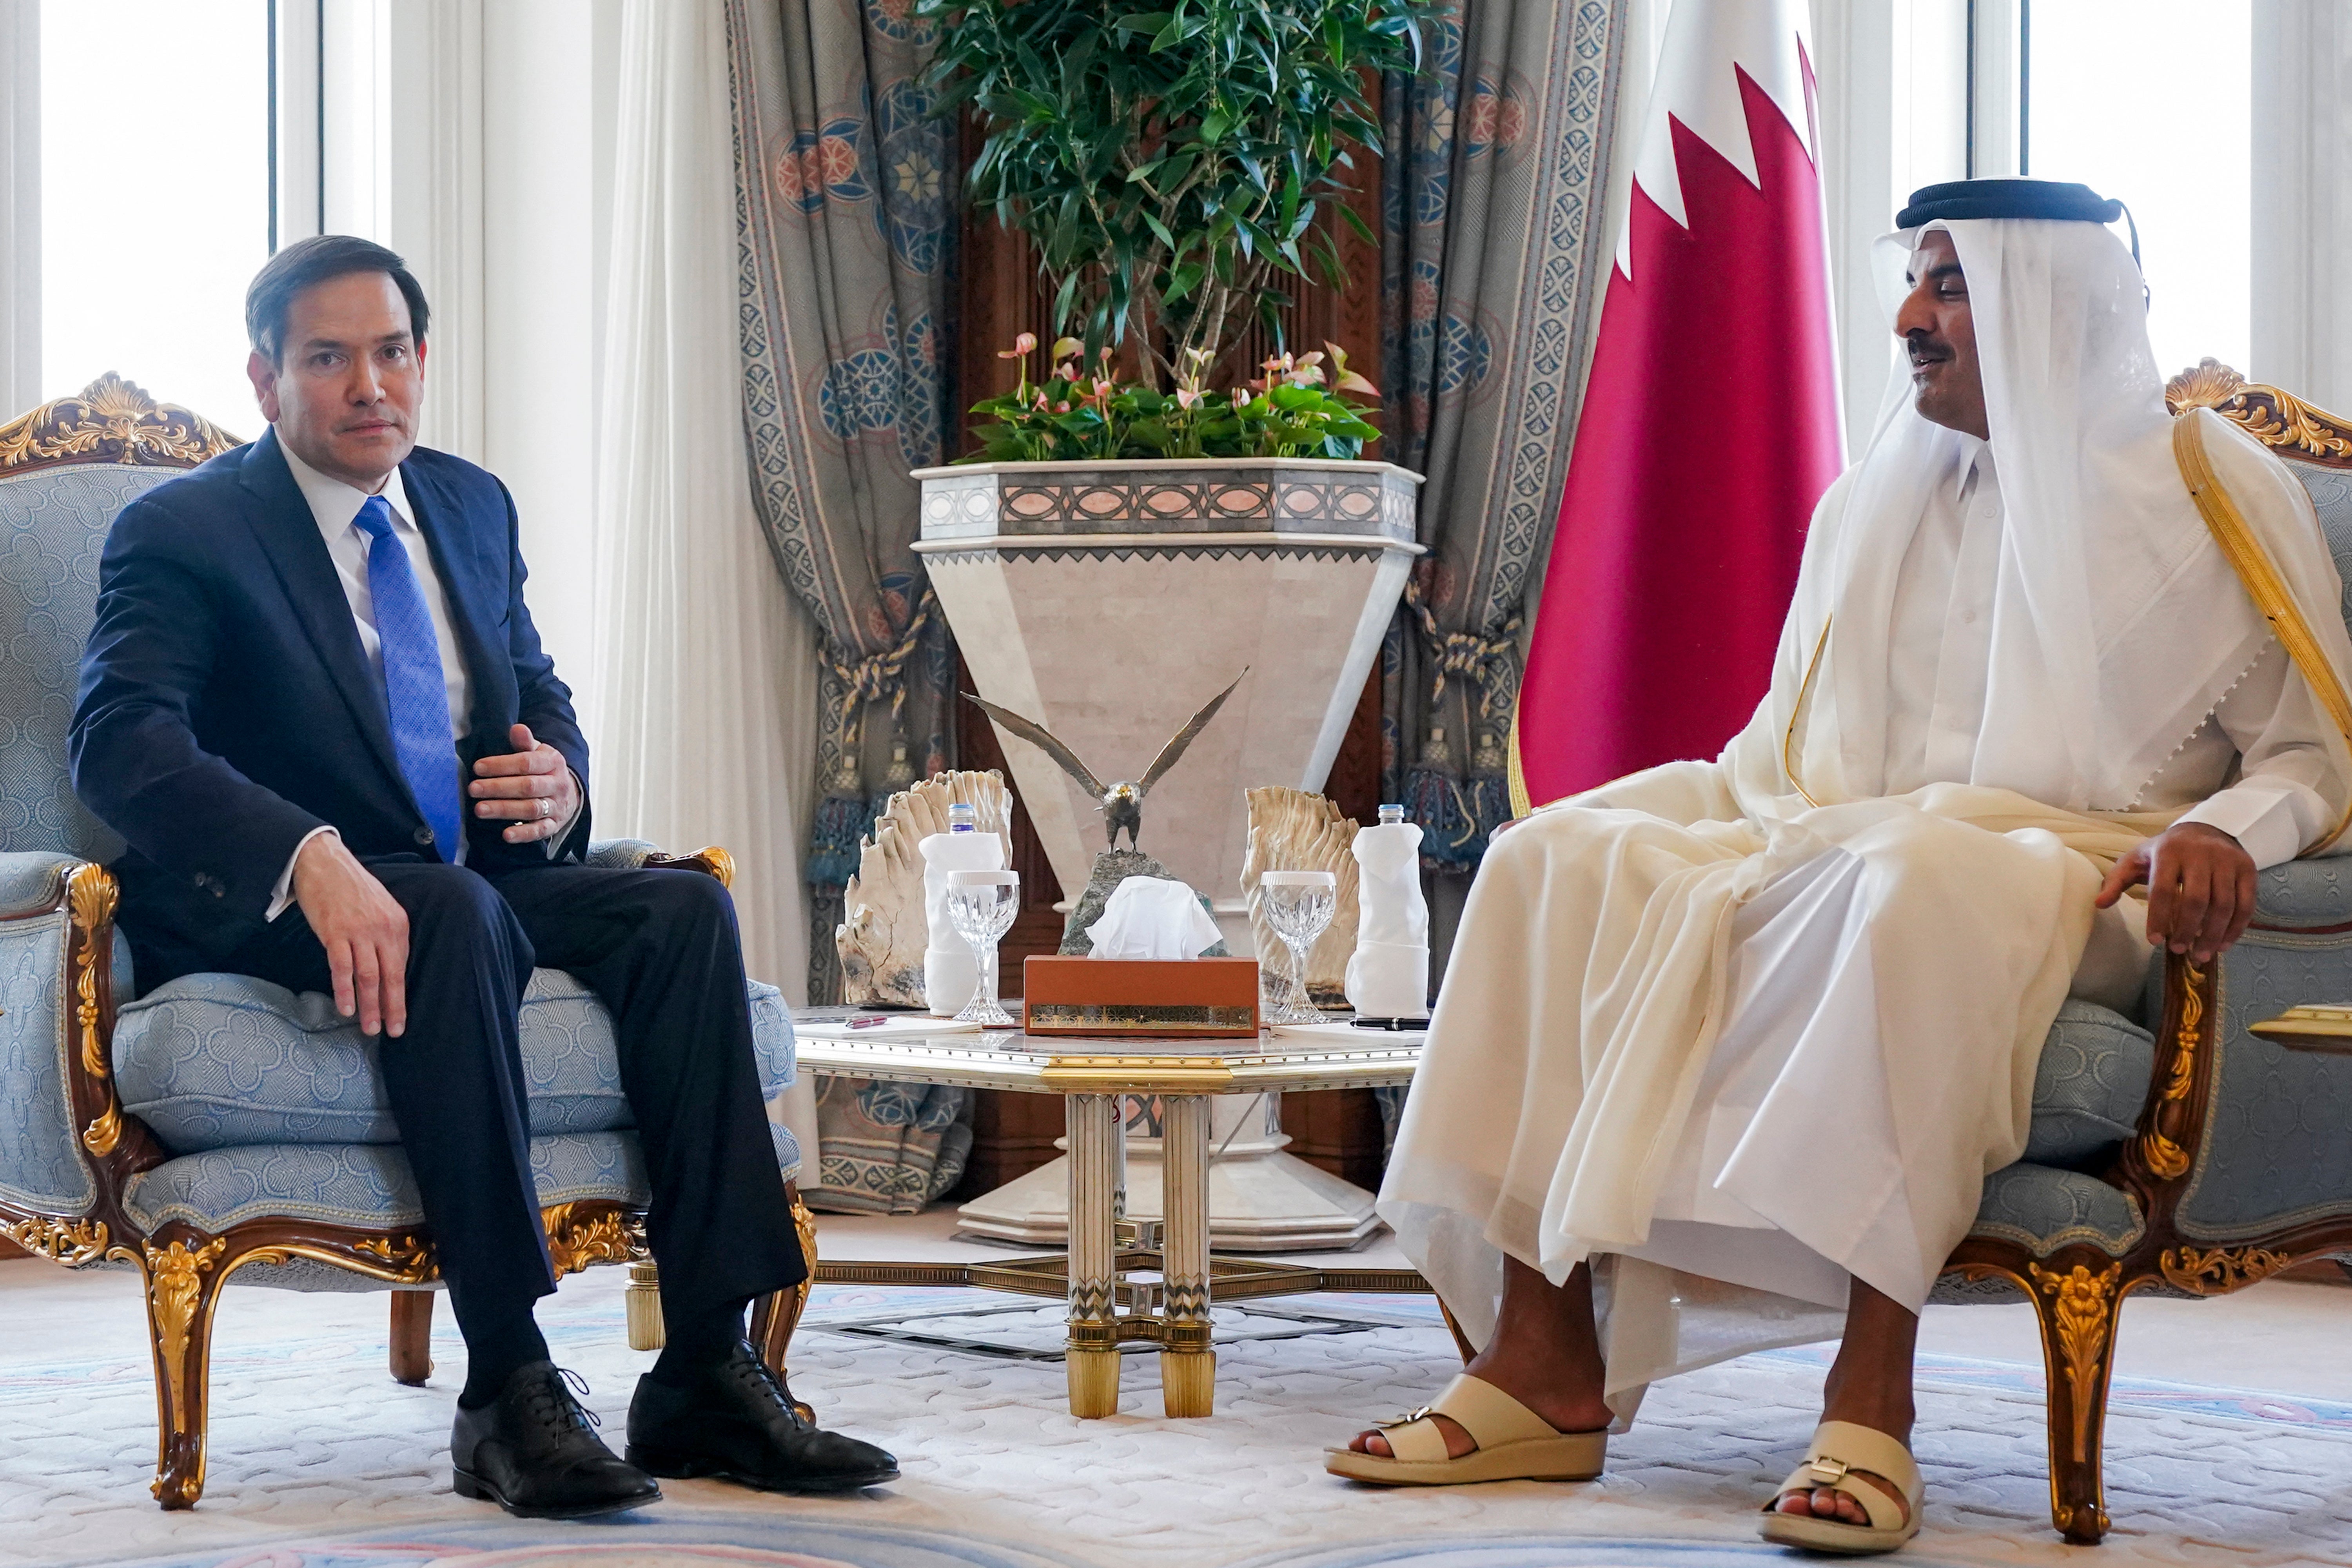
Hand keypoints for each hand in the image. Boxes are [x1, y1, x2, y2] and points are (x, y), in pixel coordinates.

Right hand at [291, 832, 408, 1036]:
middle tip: (391, 1031)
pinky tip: (346, 1007)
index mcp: (398, 925)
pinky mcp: (335, 931)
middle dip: (392, 1008)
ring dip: (369, 1005)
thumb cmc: (352, 888)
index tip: (400, 1020)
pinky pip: (342, 966)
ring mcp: (359, 931)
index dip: (401, 997)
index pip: (402, 968)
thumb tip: (387, 968)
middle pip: (391, 976)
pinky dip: (344, 989)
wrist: (325, 862)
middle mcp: (383, 929)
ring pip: (368, 975)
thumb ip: (386, 936)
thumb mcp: (380, 909)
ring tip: (369, 1027)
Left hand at [470, 723, 578, 843]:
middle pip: (528, 786)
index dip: (501, 765)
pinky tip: (506, 835)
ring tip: (480, 810)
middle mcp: (557, 784)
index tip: (478, 767)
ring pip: (531, 809)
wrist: (569, 793)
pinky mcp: (554, 825)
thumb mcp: (538, 752)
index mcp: (553, 762)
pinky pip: (540, 831)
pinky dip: (524, 834)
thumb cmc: (544, 769)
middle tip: (473, 789)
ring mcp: (557, 806)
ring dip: (505, 810)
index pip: (527, 763)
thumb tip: (517, 728)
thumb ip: (525, 742)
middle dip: (498, 788)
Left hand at [2094, 821, 2257, 963]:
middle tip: (2179, 951)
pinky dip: (2235, 928)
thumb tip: (2098, 904)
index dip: (2158, 917)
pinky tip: (2222, 945)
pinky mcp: (2248, 869)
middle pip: (2196, 899)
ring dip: (2213, 934)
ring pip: (2223, 904)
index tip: (2154, 941)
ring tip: (2201, 955)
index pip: (2162, 889)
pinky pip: (2246, 904)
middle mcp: (2201, 854)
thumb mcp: (2136, 859)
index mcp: (2168, 852)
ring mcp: (2227, 861)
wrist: (2206, 828)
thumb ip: (2116, 881)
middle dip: (2187, 930)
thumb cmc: (2165, 851)